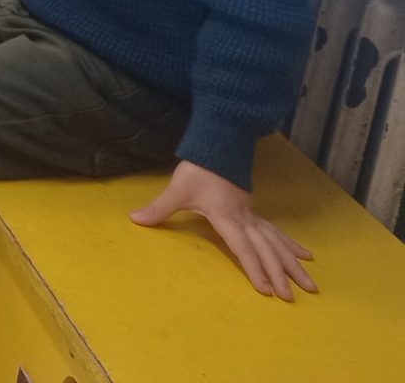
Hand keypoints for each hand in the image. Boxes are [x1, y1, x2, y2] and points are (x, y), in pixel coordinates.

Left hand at [130, 160, 316, 299]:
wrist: (217, 146)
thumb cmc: (198, 170)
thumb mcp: (177, 188)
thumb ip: (159, 207)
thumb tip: (135, 219)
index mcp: (227, 216)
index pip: (242, 247)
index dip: (253, 268)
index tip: (266, 289)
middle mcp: (245, 219)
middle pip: (266, 249)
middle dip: (280, 274)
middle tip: (292, 298)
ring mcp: (253, 216)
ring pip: (277, 243)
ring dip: (293, 264)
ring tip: (310, 285)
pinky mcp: (255, 212)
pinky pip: (277, 232)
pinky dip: (292, 245)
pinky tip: (307, 256)